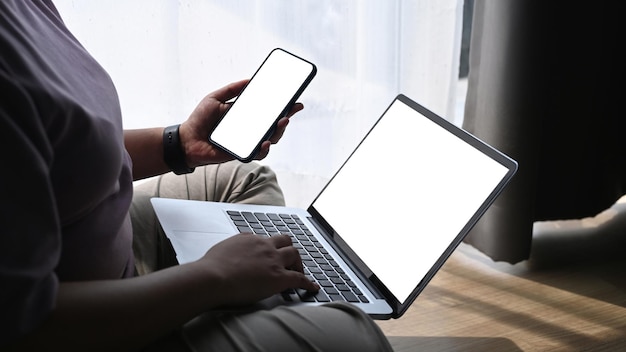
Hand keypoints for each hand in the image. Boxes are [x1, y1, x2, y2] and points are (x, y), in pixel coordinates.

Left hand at [178, 80, 303, 165]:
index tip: (295, 100)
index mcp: (246, 115)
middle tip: (292, 110)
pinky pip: (257, 153)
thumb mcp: (215, 98)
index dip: (283, 106)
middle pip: (274, 125)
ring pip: (271, 139)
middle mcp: (249, 129)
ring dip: (279, 132)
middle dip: (286, 117)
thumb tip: (249, 79)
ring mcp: (247, 142)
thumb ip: (231, 90)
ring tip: (281, 122)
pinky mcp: (241, 153)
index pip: (268, 110)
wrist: (186, 140)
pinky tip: (265, 142)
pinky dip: (263, 148)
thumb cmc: (199, 120)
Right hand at [199, 233, 318, 305]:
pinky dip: (308, 283)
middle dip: (288, 249)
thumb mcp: (219, 251)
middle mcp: (263, 245)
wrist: (212, 277)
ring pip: (294, 253)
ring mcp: (273, 260)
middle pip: (284, 240)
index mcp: (248, 239)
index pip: (264, 240)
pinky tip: (313, 287)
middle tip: (289, 261)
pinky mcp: (279, 277)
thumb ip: (229, 251)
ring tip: (299, 272)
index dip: (269, 248)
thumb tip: (227, 255)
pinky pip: (299, 278)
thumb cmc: (209, 268)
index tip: (269, 255)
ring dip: (298, 262)